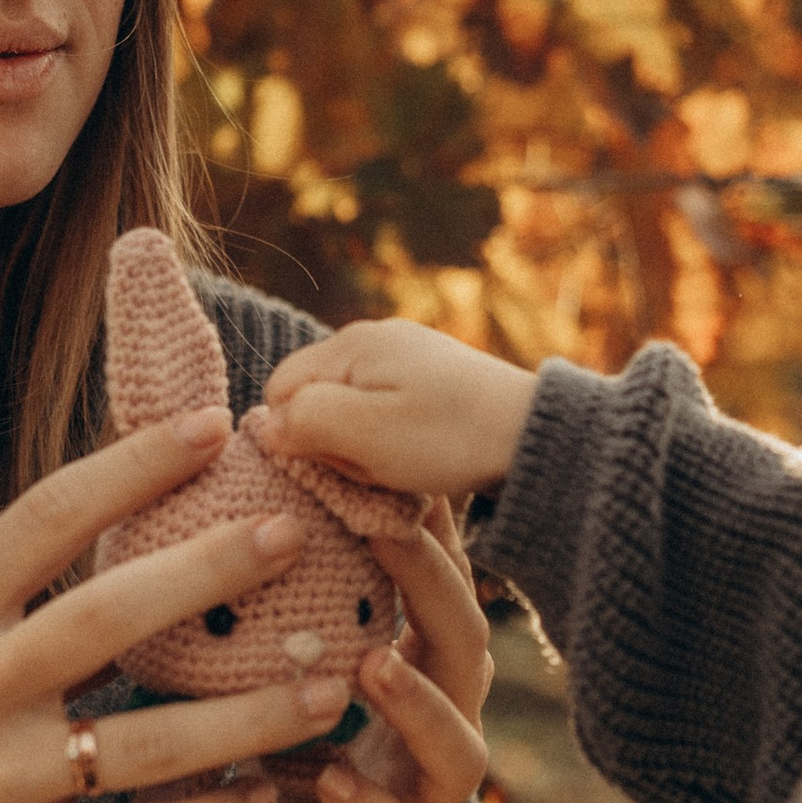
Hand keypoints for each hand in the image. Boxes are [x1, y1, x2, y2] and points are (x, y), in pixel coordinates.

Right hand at [0, 408, 357, 802]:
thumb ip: (23, 591)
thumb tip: (145, 510)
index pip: (44, 519)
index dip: (130, 466)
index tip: (210, 425)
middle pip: (106, 616)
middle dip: (210, 571)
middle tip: (291, 534)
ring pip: (146, 745)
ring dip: (249, 717)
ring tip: (327, 686)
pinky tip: (260, 791)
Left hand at [222, 498, 494, 802]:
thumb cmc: (264, 743)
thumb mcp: (268, 659)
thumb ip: (269, 588)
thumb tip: (227, 463)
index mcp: (414, 663)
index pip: (438, 583)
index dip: (426, 527)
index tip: (391, 468)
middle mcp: (438, 724)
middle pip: (465, 648)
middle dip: (435, 588)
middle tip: (389, 533)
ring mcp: (427, 799)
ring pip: (459, 749)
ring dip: (420, 703)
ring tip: (375, 664)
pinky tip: (329, 780)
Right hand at [260, 321, 536, 504]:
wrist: (534, 437)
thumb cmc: (448, 438)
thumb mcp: (365, 435)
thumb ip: (305, 422)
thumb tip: (267, 428)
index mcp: (350, 343)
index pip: (279, 392)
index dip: (299, 436)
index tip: (343, 460)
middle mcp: (372, 337)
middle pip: (313, 400)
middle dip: (334, 443)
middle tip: (379, 465)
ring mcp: (404, 355)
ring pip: (349, 412)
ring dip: (366, 448)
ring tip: (404, 463)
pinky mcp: (429, 378)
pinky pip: (385, 413)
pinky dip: (395, 442)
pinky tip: (422, 455)